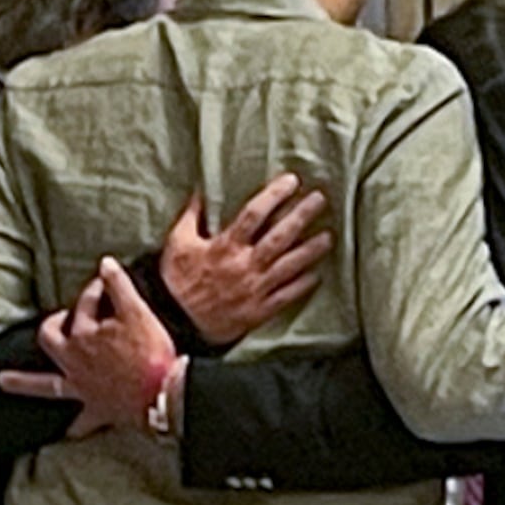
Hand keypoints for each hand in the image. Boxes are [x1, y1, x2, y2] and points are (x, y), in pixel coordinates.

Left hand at [0, 259, 174, 438]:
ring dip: (24, 382)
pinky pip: (81, 423)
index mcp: (84, 335)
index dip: (95, 291)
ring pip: (46, 384)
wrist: (163, 395)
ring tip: (2, 381)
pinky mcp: (97, 410)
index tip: (105, 284)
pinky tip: (67, 433)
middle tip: (56, 319)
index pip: (86, 305)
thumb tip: (104, 263)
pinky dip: (75, 428)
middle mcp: (75, 361)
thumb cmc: (151, 354)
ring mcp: (82, 387)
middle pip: (50, 338)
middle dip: (51, 325)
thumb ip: (119, 286)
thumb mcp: (138, 313)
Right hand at [159, 173, 329, 345]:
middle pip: (279, 237)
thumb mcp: (178, 243)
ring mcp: (254, 289)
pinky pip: (286, 296)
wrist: (175, 323)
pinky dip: (303, 286)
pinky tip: (317, 274)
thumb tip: (201, 190)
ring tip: (329, 237)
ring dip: (311, 250)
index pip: (254, 214)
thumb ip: (192, 216)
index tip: (292, 181)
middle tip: (320, 200)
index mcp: (225, 246)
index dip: (274, 195)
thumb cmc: (175, 280)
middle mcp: (244, 266)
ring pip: (289, 266)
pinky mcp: (259, 311)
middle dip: (301, 216)